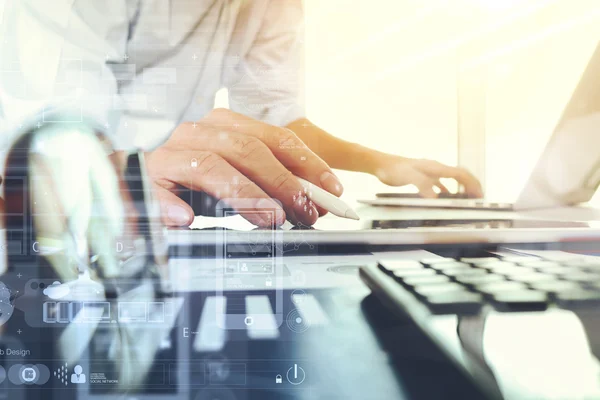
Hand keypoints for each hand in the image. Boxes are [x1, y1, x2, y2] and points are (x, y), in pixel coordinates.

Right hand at [146, 109, 343, 226]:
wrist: (139, 183)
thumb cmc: (196, 183)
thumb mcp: (240, 178)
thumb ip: (273, 183)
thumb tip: (316, 202)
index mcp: (224, 126)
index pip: (275, 138)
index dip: (308, 163)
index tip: (332, 188)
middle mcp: (198, 133)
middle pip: (248, 149)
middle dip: (283, 182)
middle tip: (304, 211)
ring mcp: (170, 155)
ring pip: (212, 165)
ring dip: (246, 194)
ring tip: (269, 219)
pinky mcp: (147, 180)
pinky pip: (159, 191)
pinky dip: (173, 205)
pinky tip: (187, 220)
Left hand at [374, 155, 482, 197]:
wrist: (381, 164)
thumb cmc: (393, 169)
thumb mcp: (409, 177)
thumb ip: (423, 185)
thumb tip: (436, 197)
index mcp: (436, 167)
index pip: (461, 174)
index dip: (472, 184)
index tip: (479, 195)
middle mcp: (435, 168)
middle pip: (460, 175)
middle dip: (471, 185)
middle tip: (479, 198)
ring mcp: (429, 172)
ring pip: (451, 180)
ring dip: (461, 189)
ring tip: (467, 199)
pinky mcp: (422, 177)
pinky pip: (439, 184)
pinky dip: (447, 191)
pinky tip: (445, 198)